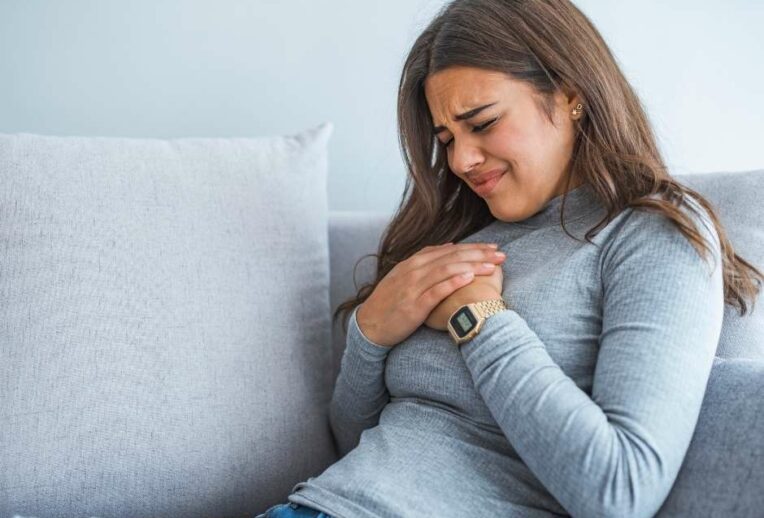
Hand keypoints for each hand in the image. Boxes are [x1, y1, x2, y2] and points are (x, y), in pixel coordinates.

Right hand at [355, 242, 506, 347]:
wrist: (369, 325)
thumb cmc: (390, 303)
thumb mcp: (405, 276)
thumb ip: (426, 261)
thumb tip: (450, 247)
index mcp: (414, 263)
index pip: (448, 250)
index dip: (472, 247)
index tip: (492, 247)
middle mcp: (414, 271)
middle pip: (451, 257)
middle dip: (478, 254)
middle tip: (501, 254)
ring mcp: (413, 287)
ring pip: (446, 270)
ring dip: (471, 266)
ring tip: (491, 265)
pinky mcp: (414, 305)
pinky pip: (436, 291)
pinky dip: (453, 282)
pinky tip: (469, 278)